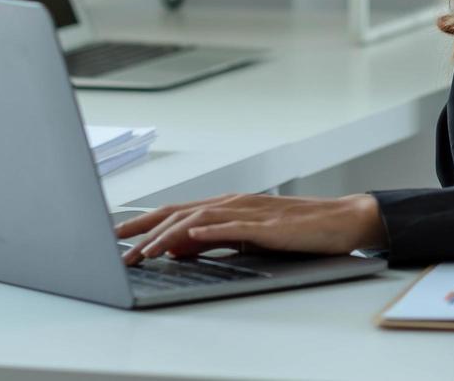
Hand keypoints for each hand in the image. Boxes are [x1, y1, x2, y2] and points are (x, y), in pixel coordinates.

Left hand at [114, 192, 386, 263]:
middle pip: (177, 212)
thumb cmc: (295, 230)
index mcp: (224, 205)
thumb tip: (175, 250)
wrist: (339, 220)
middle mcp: (231, 202)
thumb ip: (211, 241)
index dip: (142, 224)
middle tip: (114, 245)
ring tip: (144, 252)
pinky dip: (208, 232)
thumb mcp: (245, 237)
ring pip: (197, 220)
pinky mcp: (266, 224)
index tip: (115, 237)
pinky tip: (190, 238)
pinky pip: (232, 227)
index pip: (174, 212)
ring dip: (167, 236)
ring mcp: (248, 210)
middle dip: (142, 229)